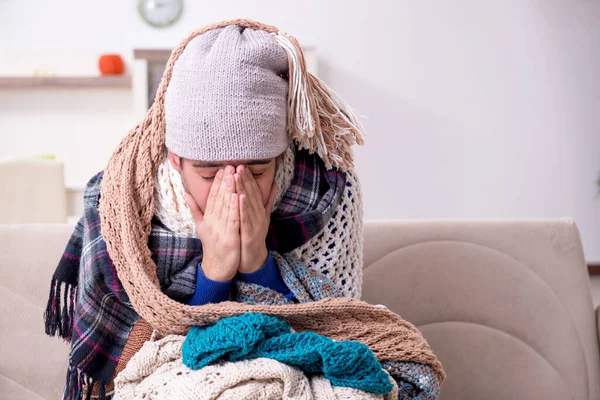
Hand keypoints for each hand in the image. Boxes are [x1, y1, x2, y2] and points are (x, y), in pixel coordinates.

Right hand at [184, 166, 239, 281]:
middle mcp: (212, 222)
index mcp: (207, 218)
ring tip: (234, 176)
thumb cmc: (212, 244)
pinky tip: (239, 197)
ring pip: (226, 207)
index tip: (222, 169)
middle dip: (225, 181)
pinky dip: (235, 209)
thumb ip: (195, 210)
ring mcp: (220, 230)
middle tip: (229, 165)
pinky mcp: (229, 238)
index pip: (212, 197)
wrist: (217, 267)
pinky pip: (233, 221)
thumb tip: (186, 194)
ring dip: (230, 190)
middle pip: (219, 199)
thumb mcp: (201, 226)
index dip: (217, 182)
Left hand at [234, 165, 276, 273]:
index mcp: (260, 210)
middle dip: (244, 179)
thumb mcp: (263, 217)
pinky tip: (239, 197)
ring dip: (242, 189)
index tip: (242, 166)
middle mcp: (259, 215)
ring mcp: (255, 224)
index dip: (248, 178)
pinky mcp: (250, 233)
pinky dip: (243, 208)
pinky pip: (245, 219)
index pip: (253, 191)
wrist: (253, 258)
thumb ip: (267, 201)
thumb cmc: (255, 236)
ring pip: (248, 204)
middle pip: (250, 195)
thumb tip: (275, 184)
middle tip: (238, 166)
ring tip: (237, 176)